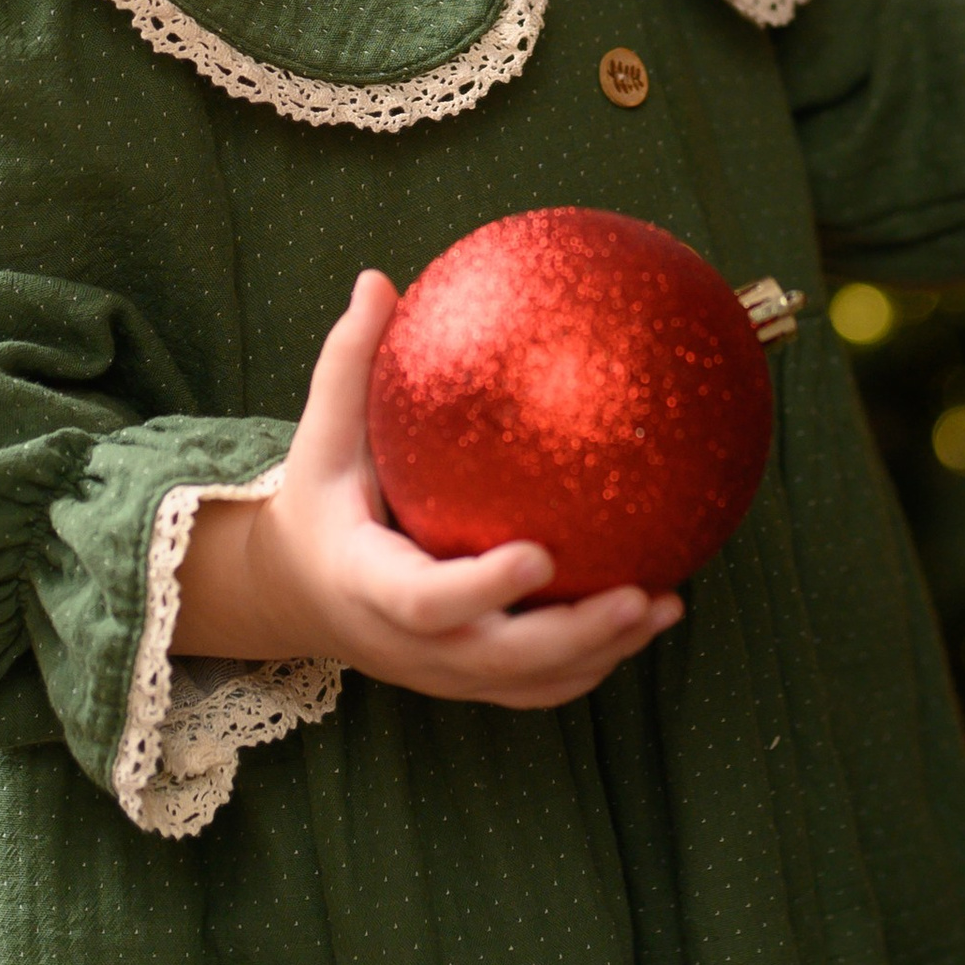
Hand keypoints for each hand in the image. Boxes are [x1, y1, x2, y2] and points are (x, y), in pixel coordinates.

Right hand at [171, 271, 682, 707]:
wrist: (297, 594)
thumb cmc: (319, 499)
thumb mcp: (321, 436)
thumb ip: (348, 364)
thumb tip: (380, 279)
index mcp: (368, 584)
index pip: (428, 601)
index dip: (484, 587)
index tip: (542, 554)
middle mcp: (408, 643)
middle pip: (499, 658)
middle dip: (574, 637)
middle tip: (640, 594)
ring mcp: (442, 672)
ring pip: (528, 683)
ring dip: (601, 653)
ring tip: (667, 604)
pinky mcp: (468, 680)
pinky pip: (536, 685)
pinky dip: (593, 660)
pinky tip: (649, 614)